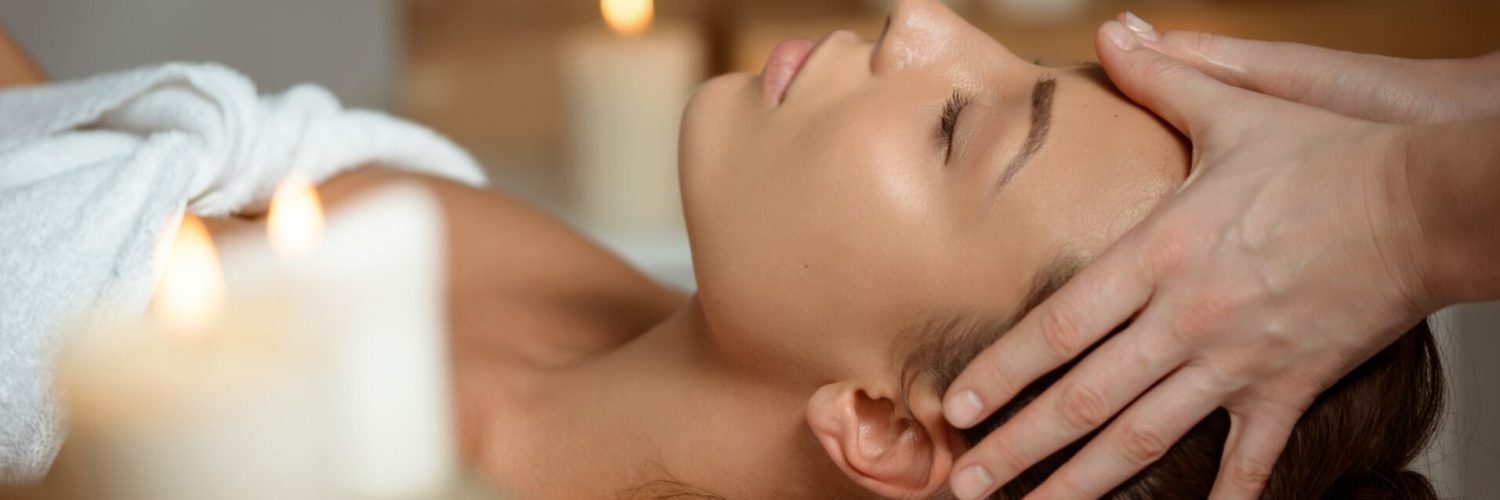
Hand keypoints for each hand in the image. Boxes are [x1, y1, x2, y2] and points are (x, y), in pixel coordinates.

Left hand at [941, 14, 1441, 499]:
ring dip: (1085, 481)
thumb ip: (1165, 76)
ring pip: (1146, 435)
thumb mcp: (1235, 111)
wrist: (1424, 203)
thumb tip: (1116, 32)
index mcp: (1160, 254)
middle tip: (965, 483)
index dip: (1003, 368)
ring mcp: (1237, 360)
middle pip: (1085, 396)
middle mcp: (1186, 318)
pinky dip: (1228, 494)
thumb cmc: (1328, 159)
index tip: (955, 404)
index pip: (1061, 323)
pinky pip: (1251, 454)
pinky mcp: (1290, 386)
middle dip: (1019, 444)